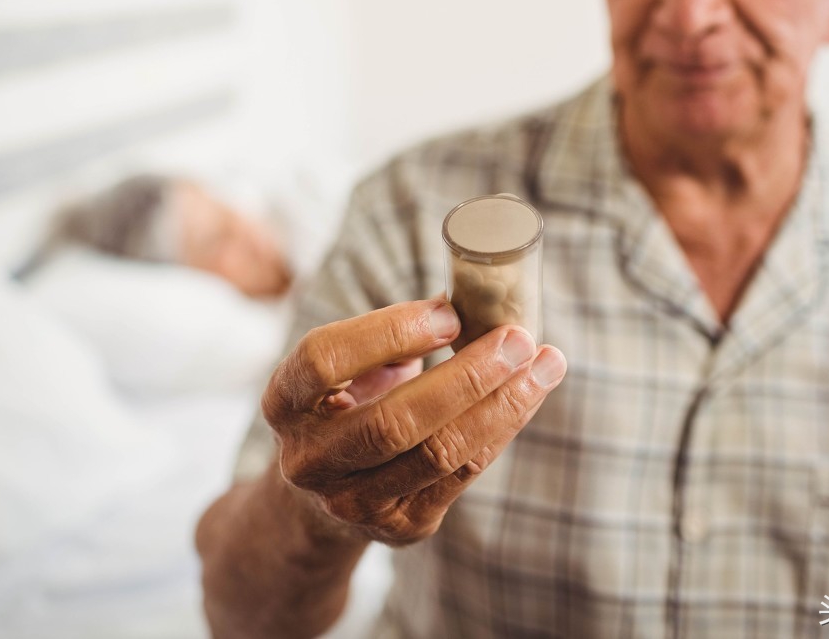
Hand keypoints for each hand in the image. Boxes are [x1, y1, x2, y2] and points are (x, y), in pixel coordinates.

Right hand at [260, 298, 565, 545]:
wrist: (319, 503)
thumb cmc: (346, 407)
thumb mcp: (347, 371)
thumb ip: (392, 339)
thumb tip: (470, 302)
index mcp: (284, 403)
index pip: (324, 360)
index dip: (389, 333)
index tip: (449, 313)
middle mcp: (310, 459)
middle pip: (393, 420)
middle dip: (467, 376)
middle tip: (517, 338)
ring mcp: (352, 501)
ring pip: (437, 454)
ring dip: (501, 405)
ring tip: (544, 364)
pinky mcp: (399, 526)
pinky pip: (462, 474)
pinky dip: (501, 429)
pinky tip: (528, 395)